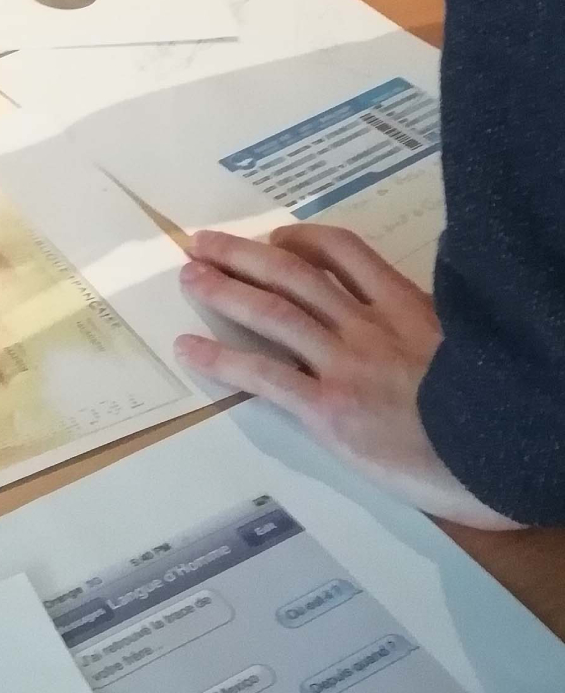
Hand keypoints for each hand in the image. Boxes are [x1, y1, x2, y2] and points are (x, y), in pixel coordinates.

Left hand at [174, 225, 518, 528]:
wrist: (501, 454)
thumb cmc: (493, 413)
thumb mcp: (469, 348)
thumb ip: (434, 326)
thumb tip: (421, 315)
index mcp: (408, 308)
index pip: (346, 253)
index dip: (303, 238)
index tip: (277, 237)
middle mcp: (370, 327)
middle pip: (295, 274)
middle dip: (245, 254)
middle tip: (205, 243)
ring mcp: (346, 365)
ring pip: (272, 313)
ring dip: (224, 290)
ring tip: (189, 277)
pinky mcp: (328, 409)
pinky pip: (263, 375)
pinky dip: (221, 357)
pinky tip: (190, 349)